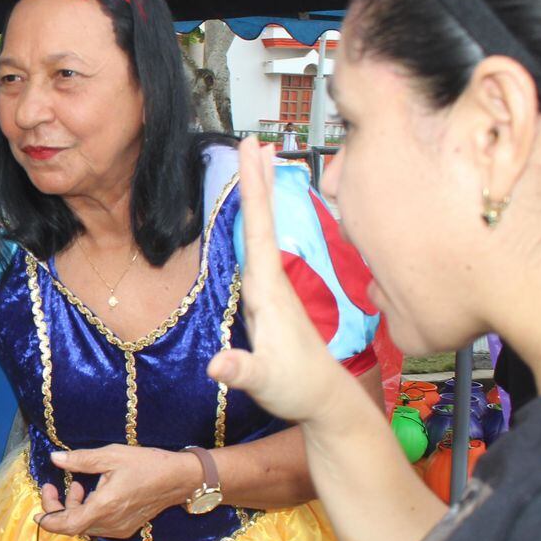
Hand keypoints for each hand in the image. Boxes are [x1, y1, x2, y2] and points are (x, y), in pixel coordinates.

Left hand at [37, 445, 194, 538]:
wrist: (179, 479)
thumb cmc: (147, 464)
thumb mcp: (111, 456)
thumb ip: (80, 460)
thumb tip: (55, 458)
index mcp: (104, 507)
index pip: (67, 525)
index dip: (48, 521)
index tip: (36, 513)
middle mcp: (110, 523)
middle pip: (73, 526)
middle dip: (58, 509)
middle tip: (51, 487)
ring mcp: (119, 528)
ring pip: (85, 526)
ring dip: (74, 508)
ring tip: (77, 483)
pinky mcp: (126, 527)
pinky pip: (98, 525)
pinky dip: (88, 512)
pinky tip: (92, 492)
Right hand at [206, 139, 349, 426]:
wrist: (324, 401)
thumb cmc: (294, 389)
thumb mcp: (263, 383)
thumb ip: (241, 371)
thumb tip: (216, 364)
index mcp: (269, 291)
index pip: (257, 230)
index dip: (252, 189)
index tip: (251, 152)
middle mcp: (274, 282)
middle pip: (262, 220)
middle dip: (257, 179)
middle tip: (253, 138)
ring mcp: (276, 289)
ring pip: (263, 230)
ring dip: (259, 196)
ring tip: (258, 162)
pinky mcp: (274, 299)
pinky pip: (261, 248)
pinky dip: (255, 224)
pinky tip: (251, 217)